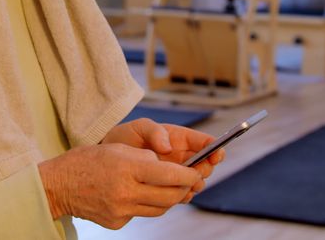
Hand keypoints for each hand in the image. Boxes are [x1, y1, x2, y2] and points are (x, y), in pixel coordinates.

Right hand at [38, 143, 202, 228]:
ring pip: (160, 208)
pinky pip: (142, 214)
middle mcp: (126, 192)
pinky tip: (140, 194)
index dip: (189, 174)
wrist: (58, 185)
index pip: (171, 175)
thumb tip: (169, 168)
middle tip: (190, 181)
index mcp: (127, 167)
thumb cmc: (87, 161)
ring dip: (169, 198)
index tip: (198, 172)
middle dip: (184, 188)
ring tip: (169, 187)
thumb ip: (146, 157)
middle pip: (170, 196)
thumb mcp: (118, 148)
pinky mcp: (117, 222)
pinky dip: (147, 205)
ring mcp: (121, 211)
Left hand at [103, 118, 225, 201]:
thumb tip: (168, 146)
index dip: (215, 148)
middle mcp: (182, 157)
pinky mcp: (167, 188)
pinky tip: (173, 195)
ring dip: (194, 185)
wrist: (107, 160)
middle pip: (205, 165)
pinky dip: (183, 196)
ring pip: (196, 182)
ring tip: (183, 186)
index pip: (205, 142)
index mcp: (179, 138)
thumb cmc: (124, 138)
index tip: (216, 155)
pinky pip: (182, 194)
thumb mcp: (137, 128)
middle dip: (204, 170)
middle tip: (194, 173)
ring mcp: (176, 173)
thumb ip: (154, 131)